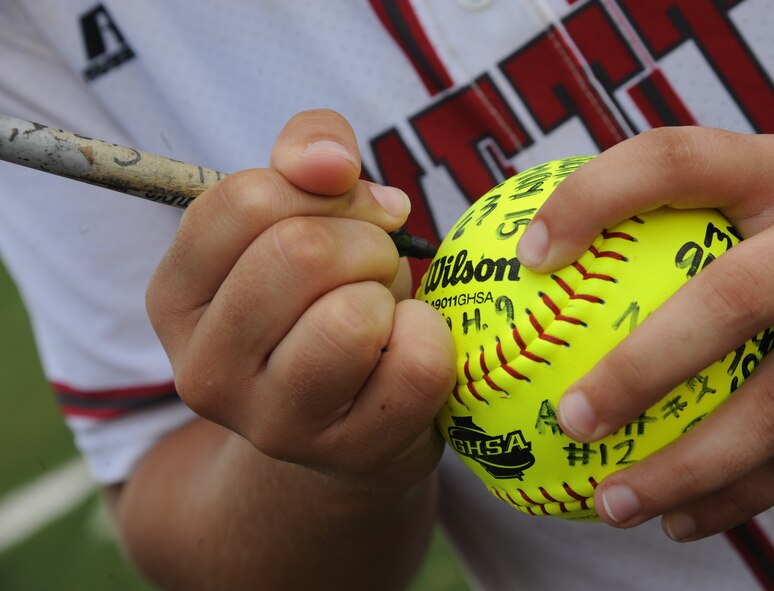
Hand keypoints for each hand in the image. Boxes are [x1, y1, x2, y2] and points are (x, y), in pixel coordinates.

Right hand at [146, 109, 455, 490]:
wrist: (349, 417)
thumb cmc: (323, 302)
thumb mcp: (301, 218)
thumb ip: (305, 154)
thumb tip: (329, 160)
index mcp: (174, 298)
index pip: (243, 202)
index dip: (320, 187)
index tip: (351, 208)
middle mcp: (205, 370)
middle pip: (299, 255)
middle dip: (363, 241)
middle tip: (374, 264)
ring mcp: (274, 424)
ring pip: (351, 319)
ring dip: (387, 293)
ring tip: (380, 310)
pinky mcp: (350, 452)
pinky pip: (418, 363)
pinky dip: (431, 335)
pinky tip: (407, 347)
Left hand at [516, 122, 773, 539]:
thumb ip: (685, 191)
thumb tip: (552, 234)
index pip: (676, 162)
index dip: (597, 197)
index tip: (531, 253)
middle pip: (732, 302)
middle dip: (643, 368)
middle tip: (570, 419)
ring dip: (691, 467)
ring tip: (613, 502)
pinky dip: (746, 495)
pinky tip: (685, 519)